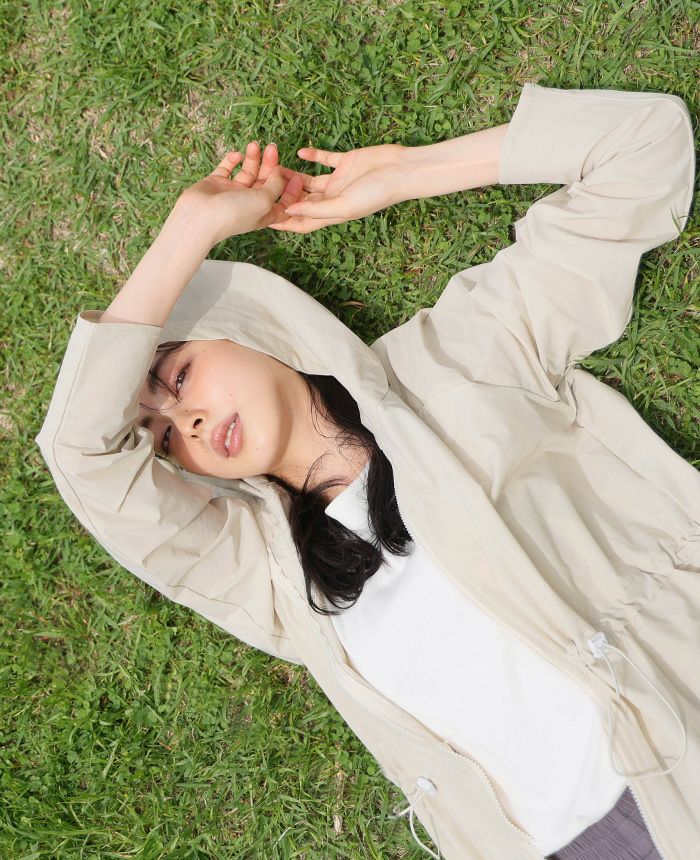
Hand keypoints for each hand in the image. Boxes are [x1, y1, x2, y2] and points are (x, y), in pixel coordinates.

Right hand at [177, 141, 304, 244]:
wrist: (200, 216)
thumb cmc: (235, 213)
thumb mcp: (265, 200)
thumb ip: (275, 185)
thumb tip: (278, 172)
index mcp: (264, 213)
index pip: (283, 202)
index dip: (291, 191)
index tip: (297, 175)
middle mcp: (249, 203)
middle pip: (266, 182)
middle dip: (271, 165)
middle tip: (272, 147)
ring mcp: (233, 193)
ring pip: (248, 172)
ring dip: (253, 158)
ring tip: (254, 145)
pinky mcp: (217, 183)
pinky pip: (227, 168)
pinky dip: (232, 160)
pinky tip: (236, 155)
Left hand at [268, 143, 407, 233]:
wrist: (400, 170)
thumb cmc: (376, 193)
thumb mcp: (343, 206)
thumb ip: (316, 210)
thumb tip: (289, 212)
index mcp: (333, 214)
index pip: (303, 222)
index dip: (285, 222)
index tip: (265, 218)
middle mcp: (333, 198)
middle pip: (302, 201)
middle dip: (284, 196)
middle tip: (265, 188)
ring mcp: (338, 180)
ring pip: (309, 180)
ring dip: (292, 175)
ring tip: (275, 167)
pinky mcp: (345, 162)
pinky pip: (324, 159)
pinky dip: (312, 156)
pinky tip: (300, 152)